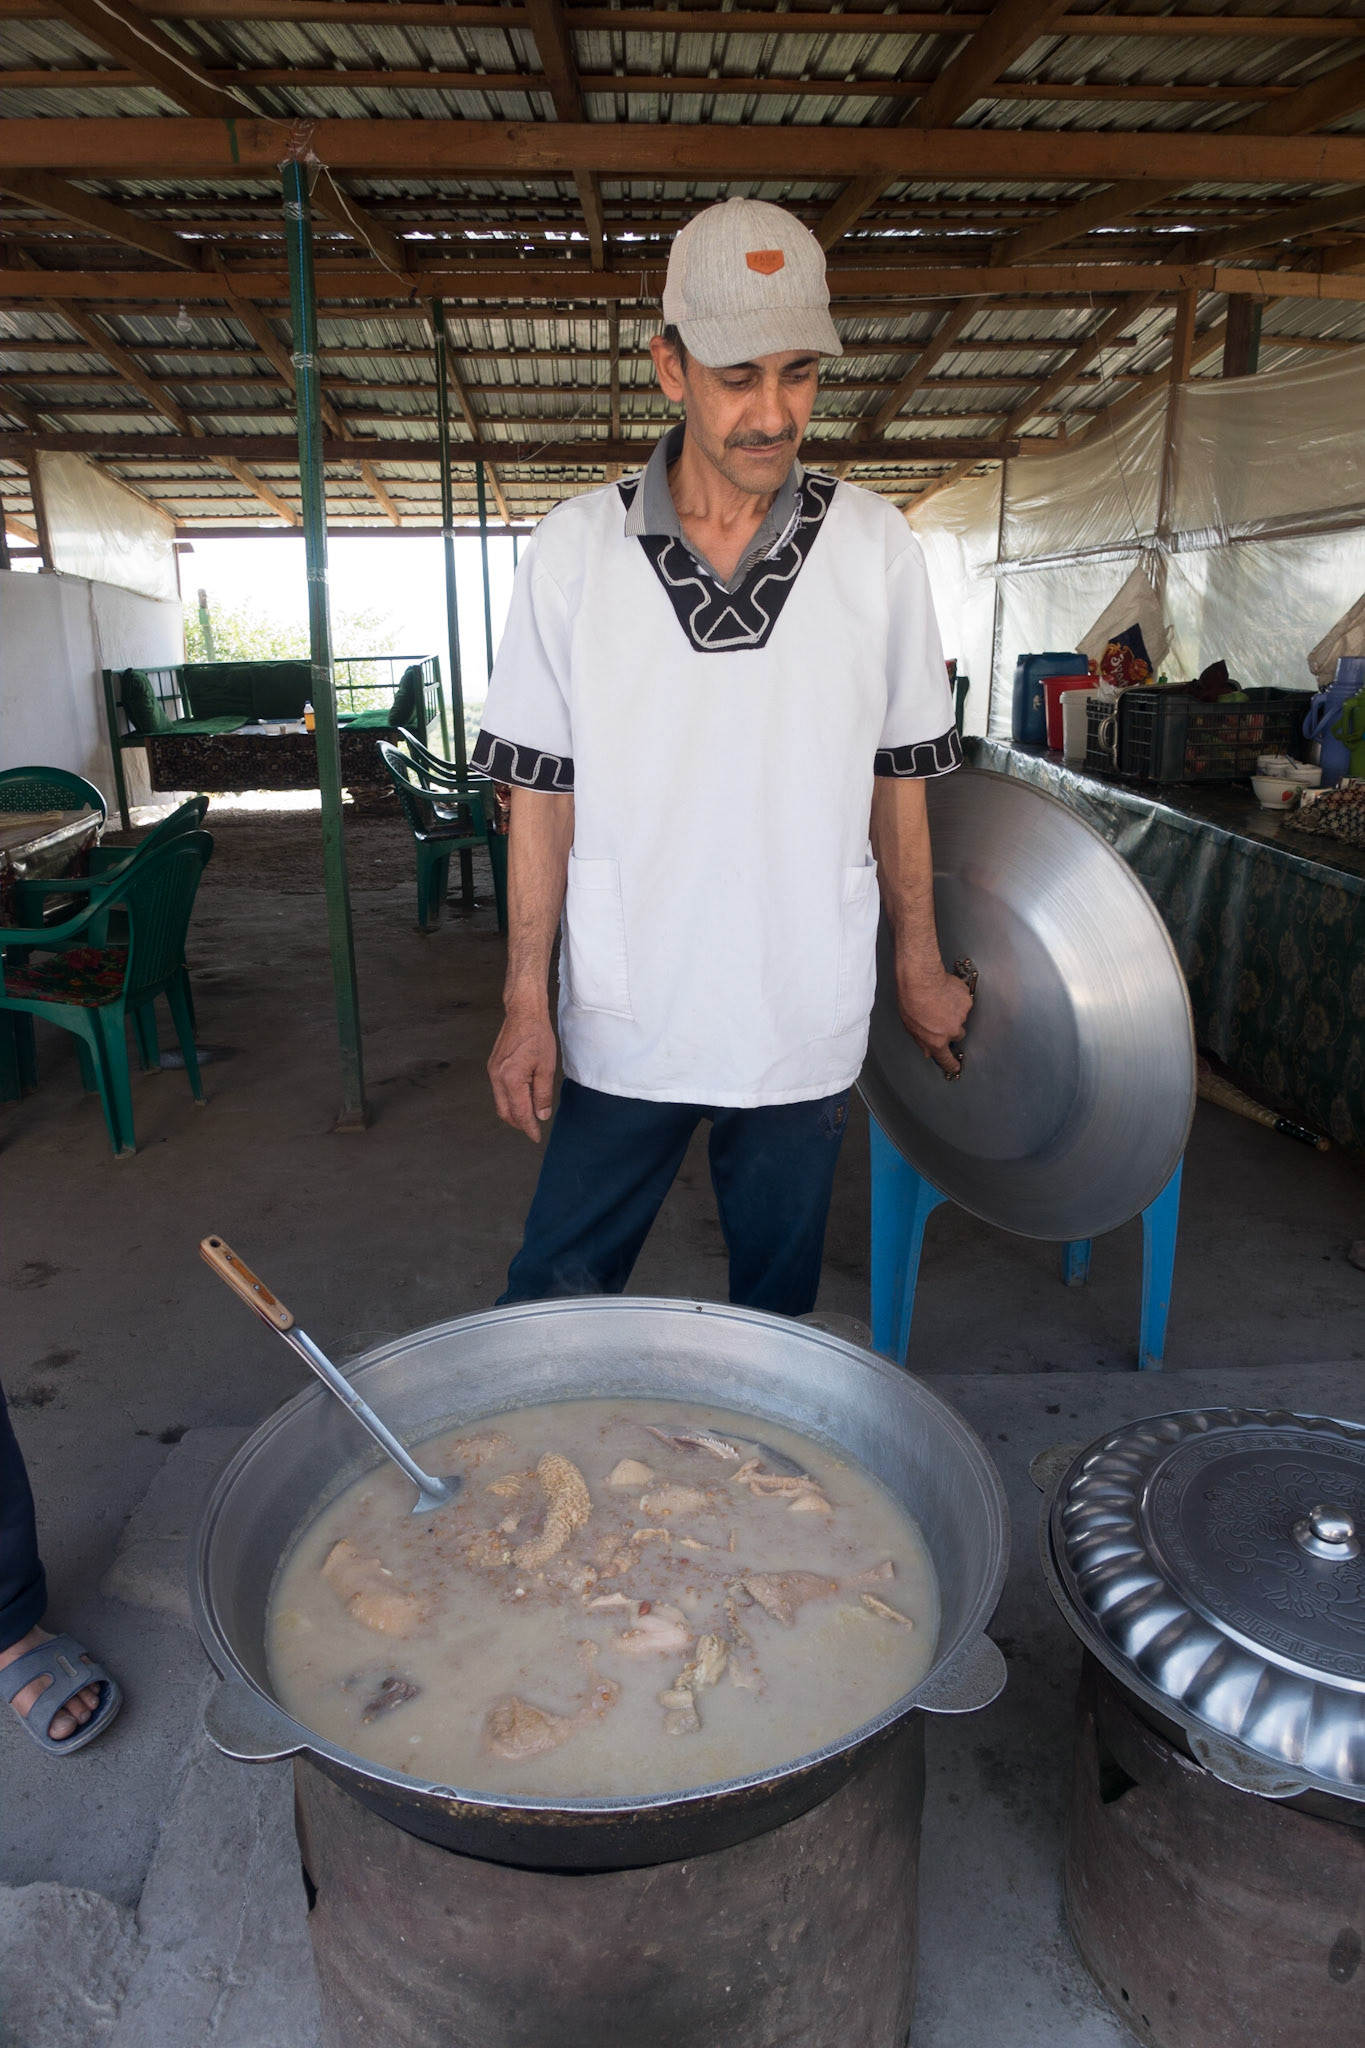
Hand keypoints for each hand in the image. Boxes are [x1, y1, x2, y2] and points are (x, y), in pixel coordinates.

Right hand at [488, 1001, 558, 1140]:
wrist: (523, 1013)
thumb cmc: (537, 1035)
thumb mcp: (547, 1067)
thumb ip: (543, 1093)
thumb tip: (541, 1114)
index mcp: (511, 1079)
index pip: (520, 1112)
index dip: (529, 1127)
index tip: (536, 1136)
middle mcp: (497, 1077)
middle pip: (504, 1111)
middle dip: (518, 1123)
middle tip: (532, 1129)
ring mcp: (492, 1071)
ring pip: (500, 1102)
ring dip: (513, 1112)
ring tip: (529, 1116)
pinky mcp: (493, 1066)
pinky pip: (499, 1091)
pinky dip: (510, 1099)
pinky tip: (522, 1098)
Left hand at [898, 966, 972, 1076]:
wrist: (921, 979)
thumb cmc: (911, 1000)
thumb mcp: (910, 1026)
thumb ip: (922, 1041)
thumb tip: (928, 1051)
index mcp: (936, 1041)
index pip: (946, 1059)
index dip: (951, 1064)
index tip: (955, 1067)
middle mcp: (952, 1031)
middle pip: (957, 1035)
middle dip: (950, 1027)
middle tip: (939, 1015)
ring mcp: (962, 1016)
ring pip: (961, 1018)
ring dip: (953, 1011)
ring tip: (939, 1000)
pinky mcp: (967, 1001)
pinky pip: (964, 1003)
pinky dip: (957, 999)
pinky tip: (946, 992)